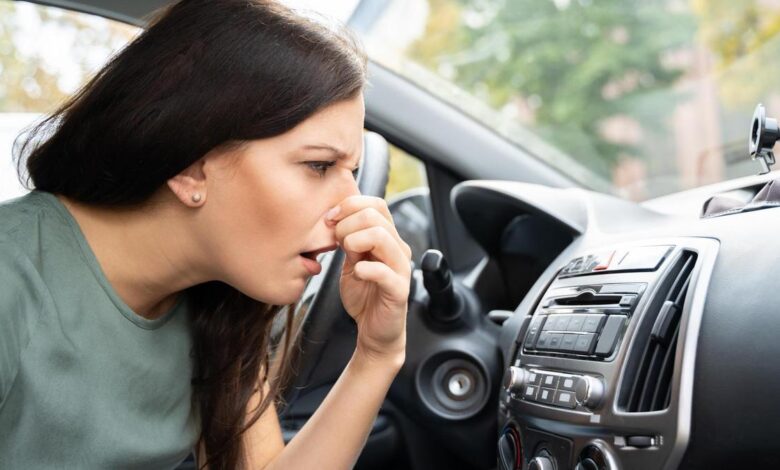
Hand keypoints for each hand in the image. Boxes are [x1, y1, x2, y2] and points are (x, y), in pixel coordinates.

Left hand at [327, 195, 412, 364]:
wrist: (374, 330)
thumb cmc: (364, 295)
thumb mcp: (351, 262)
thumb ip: (348, 241)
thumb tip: (336, 220)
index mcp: (387, 238)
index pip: (376, 204)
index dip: (351, 205)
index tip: (330, 219)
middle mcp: (398, 249)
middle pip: (376, 215)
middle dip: (347, 224)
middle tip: (335, 241)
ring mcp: (401, 269)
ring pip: (382, 236)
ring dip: (355, 240)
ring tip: (347, 255)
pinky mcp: (399, 290)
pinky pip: (384, 271)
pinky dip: (365, 269)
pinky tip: (357, 274)